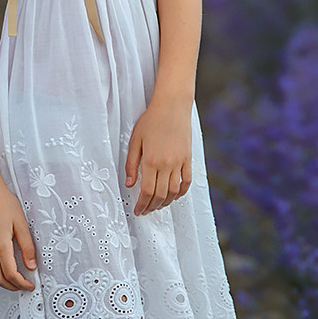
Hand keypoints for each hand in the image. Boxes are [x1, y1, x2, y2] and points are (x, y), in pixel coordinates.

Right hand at [0, 181, 37, 290]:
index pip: (11, 274)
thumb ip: (27, 247)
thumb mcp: (21, 223)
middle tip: (23, 285)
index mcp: (0, 245)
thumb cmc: (4, 202)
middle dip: (12, 286)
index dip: (22, 284)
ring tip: (12, 280)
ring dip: (0, 281)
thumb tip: (32, 266)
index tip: (30, 285)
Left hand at [125, 99, 192, 215]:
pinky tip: (175, 196)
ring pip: (174, 192)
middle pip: (160, 195)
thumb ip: (131, 164)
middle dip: (151, 207)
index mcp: (150, 161)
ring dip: (166, 203)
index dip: (141, 204)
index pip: (146, 191)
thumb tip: (130, 184)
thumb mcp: (135, 141)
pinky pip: (187, 181)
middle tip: (145, 211)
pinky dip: (182, 192)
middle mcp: (166, 165)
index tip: (137, 211)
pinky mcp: (188, 159)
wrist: (172, 107)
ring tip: (157, 206)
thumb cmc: (151, 121)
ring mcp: (179, 163)